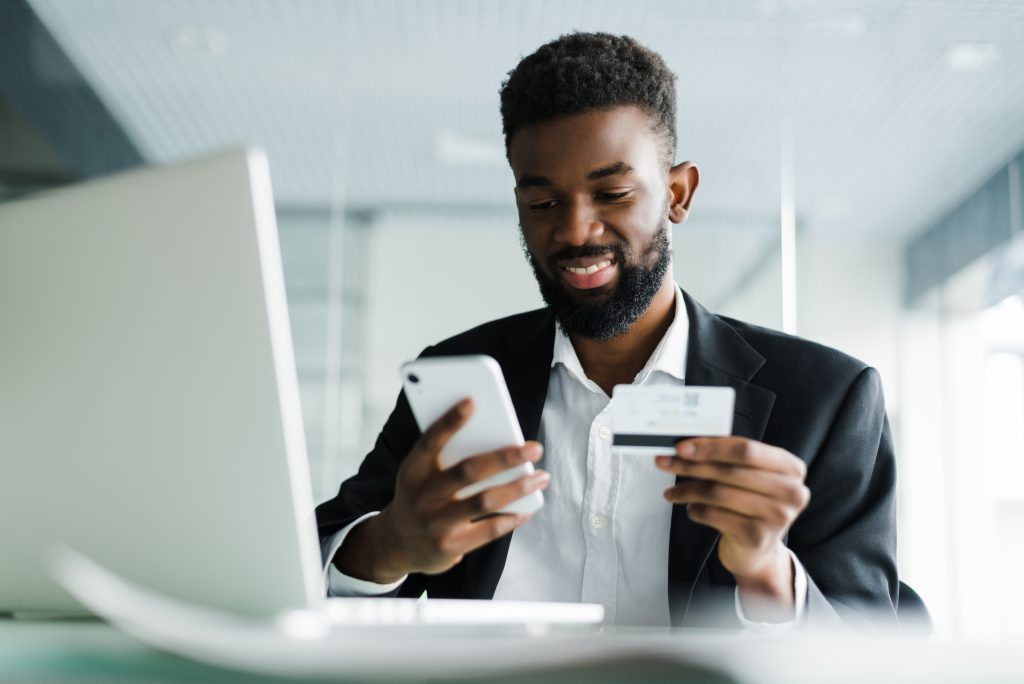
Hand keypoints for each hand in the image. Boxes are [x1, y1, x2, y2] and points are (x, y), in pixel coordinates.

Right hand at [336, 399, 548, 582]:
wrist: (398, 543)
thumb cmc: (421, 496)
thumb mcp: (421, 474)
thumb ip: (447, 457)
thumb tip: (496, 441)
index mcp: (413, 470)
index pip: (430, 441)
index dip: (449, 421)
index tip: (472, 401)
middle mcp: (422, 496)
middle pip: (468, 471)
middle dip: (506, 457)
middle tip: (534, 448)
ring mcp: (435, 523)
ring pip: (484, 501)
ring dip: (518, 487)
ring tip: (541, 477)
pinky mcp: (450, 547)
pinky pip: (489, 530)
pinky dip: (512, 517)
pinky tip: (528, 508)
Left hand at [656, 437, 809, 612]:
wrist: (757, 551)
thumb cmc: (750, 506)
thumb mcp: (750, 478)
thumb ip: (730, 459)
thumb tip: (688, 445)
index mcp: (790, 468)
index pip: (745, 448)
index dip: (710, 446)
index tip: (682, 446)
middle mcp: (790, 491)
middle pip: (730, 470)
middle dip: (692, 465)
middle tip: (666, 462)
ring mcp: (777, 515)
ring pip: (719, 493)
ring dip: (688, 489)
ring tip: (672, 491)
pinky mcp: (757, 536)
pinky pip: (715, 515)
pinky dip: (696, 510)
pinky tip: (690, 509)